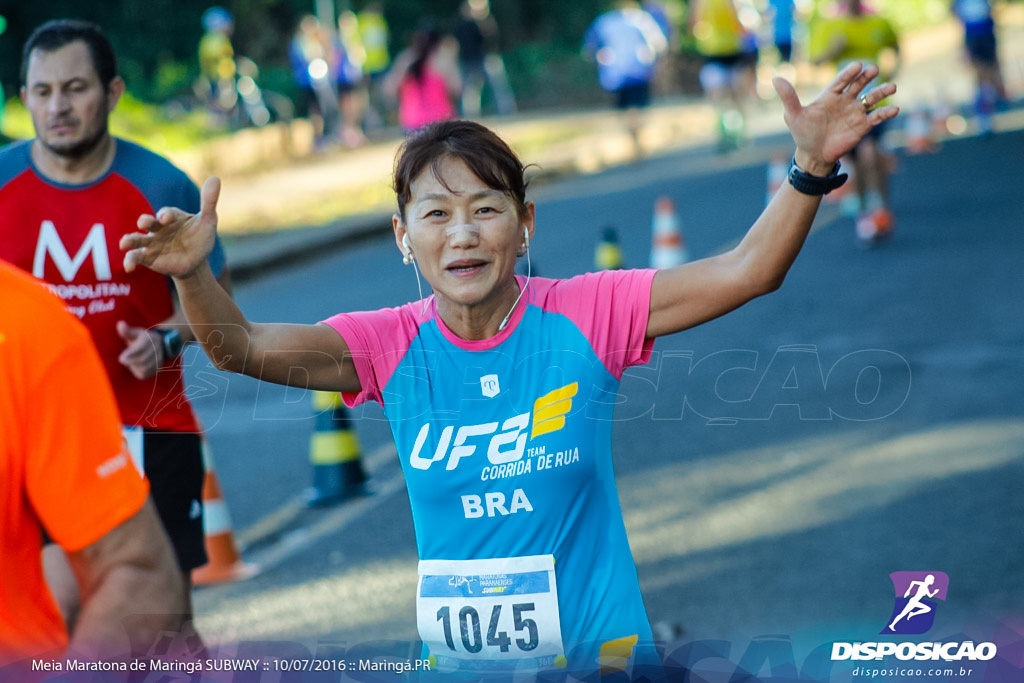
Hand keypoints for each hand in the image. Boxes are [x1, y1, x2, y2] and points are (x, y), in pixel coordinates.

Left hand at [116, 321, 161, 379]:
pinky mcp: (157, 368)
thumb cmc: (141, 339)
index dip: (131, 354)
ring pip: (145, 368)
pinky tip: (134, 367)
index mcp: (150, 339)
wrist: (160, 344)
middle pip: (143, 359)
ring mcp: (158, 359)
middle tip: (122, 360)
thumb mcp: (135, 333)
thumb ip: (127, 331)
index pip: (141, 348)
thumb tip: (120, 324)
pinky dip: (138, 372)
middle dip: (131, 361)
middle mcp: (156, 350)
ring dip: (134, 367)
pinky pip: (146, 374)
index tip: (121, 359)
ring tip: (128, 362)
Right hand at [121, 177, 220, 277]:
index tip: (166, 218)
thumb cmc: (200, 237)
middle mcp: (158, 228)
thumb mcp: (208, 221)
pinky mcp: (147, 257)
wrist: (196, 260)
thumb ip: (208, 202)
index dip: (166, 215)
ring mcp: (151, 242)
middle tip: (143, 223)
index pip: (168, 213)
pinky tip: (128, 267)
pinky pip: (136, 257)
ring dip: (129, 240)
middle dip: (145, 221)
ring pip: (136, 239)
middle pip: (148, 222)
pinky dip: (130, 261)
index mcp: (172, 217)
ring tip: (124, 243)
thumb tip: (215, 178)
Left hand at [773, 62, 898, 174]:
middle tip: (874, 69)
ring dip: (882, 92)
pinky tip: (895, 109)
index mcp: (830, 95)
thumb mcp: (793, 115)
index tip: (857, 65)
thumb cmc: (802, 133)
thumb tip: (775, 78)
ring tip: (892, 87)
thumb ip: (788, 97)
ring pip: (871, 98)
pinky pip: (877, 117)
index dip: (849, 73)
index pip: (841, 80)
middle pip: (859, 84)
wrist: (813, 155)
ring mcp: (855, 112)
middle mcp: (845, 100)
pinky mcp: (862, 126)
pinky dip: (886, 113)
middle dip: (867, 77)